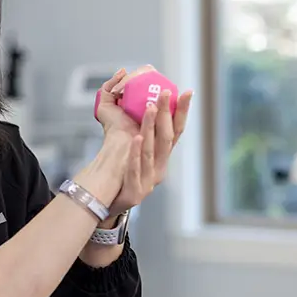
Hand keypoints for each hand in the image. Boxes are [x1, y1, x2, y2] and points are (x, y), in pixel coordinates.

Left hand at [96, 67, 193, 213]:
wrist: (108, 205)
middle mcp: (159, 168)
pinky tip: (136, 139)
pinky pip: (135, 169)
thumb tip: (145, 104)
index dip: (183, 112)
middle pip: (166, 138)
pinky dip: (137, 153)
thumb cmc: (122, 176)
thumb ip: (143, 134)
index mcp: (161, 159)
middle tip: (165, 92)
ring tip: (150, 107)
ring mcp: (149, 181)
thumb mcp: (137, 155)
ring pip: (151, 151)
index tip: (188, 91)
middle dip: (166, 113)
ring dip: (150, 127)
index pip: (176, 132)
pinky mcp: (135, 191)